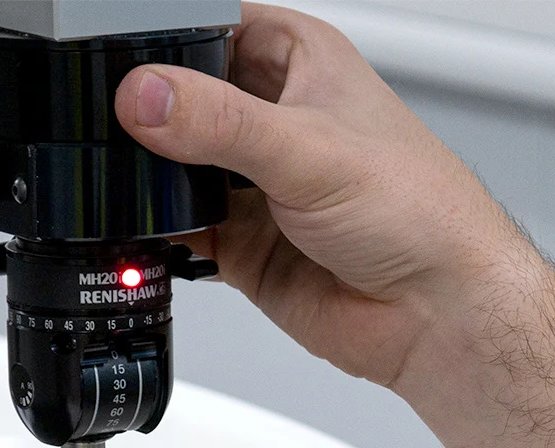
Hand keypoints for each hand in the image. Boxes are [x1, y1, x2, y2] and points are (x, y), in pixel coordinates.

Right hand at [114, 3, 525, 388]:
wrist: (439, 313)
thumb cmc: (420, 212)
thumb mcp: (310, 148)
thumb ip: (220, 123)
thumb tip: (145, 97)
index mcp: (300, 61)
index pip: (208, 26)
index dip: (163, 42)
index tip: (120, 66)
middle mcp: (275, 117)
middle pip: (180, 100)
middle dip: (147, 117)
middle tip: (115, 131)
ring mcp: (256, 182)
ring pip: (174, 167)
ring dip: (150, 178)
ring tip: (126, 181)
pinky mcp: (244, 243)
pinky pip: (180, 229)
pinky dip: (158, 232)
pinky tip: (146, 230)